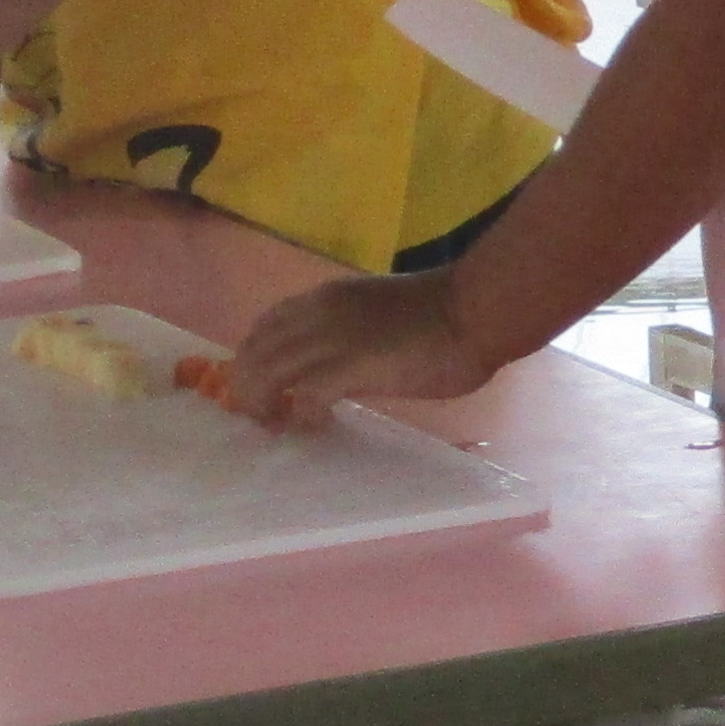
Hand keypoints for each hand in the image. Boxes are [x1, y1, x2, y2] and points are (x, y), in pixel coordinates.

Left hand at [223, 268, 494, 428]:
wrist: (476, 311)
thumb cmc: (447, 313)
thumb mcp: (381, 314)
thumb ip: (352, 333)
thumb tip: (344, 365)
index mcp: (326, 299)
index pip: (266, 325)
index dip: (255, 358)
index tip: (265, 385)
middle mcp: (317, 314)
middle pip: (254, 351)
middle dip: (248, 387)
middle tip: (263, 416)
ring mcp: (330, 340)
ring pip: (265, 373)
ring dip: (263, 405)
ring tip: (279, 426)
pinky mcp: (349, 368)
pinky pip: (303, 397)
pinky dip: (301, 417)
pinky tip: (315, 426)